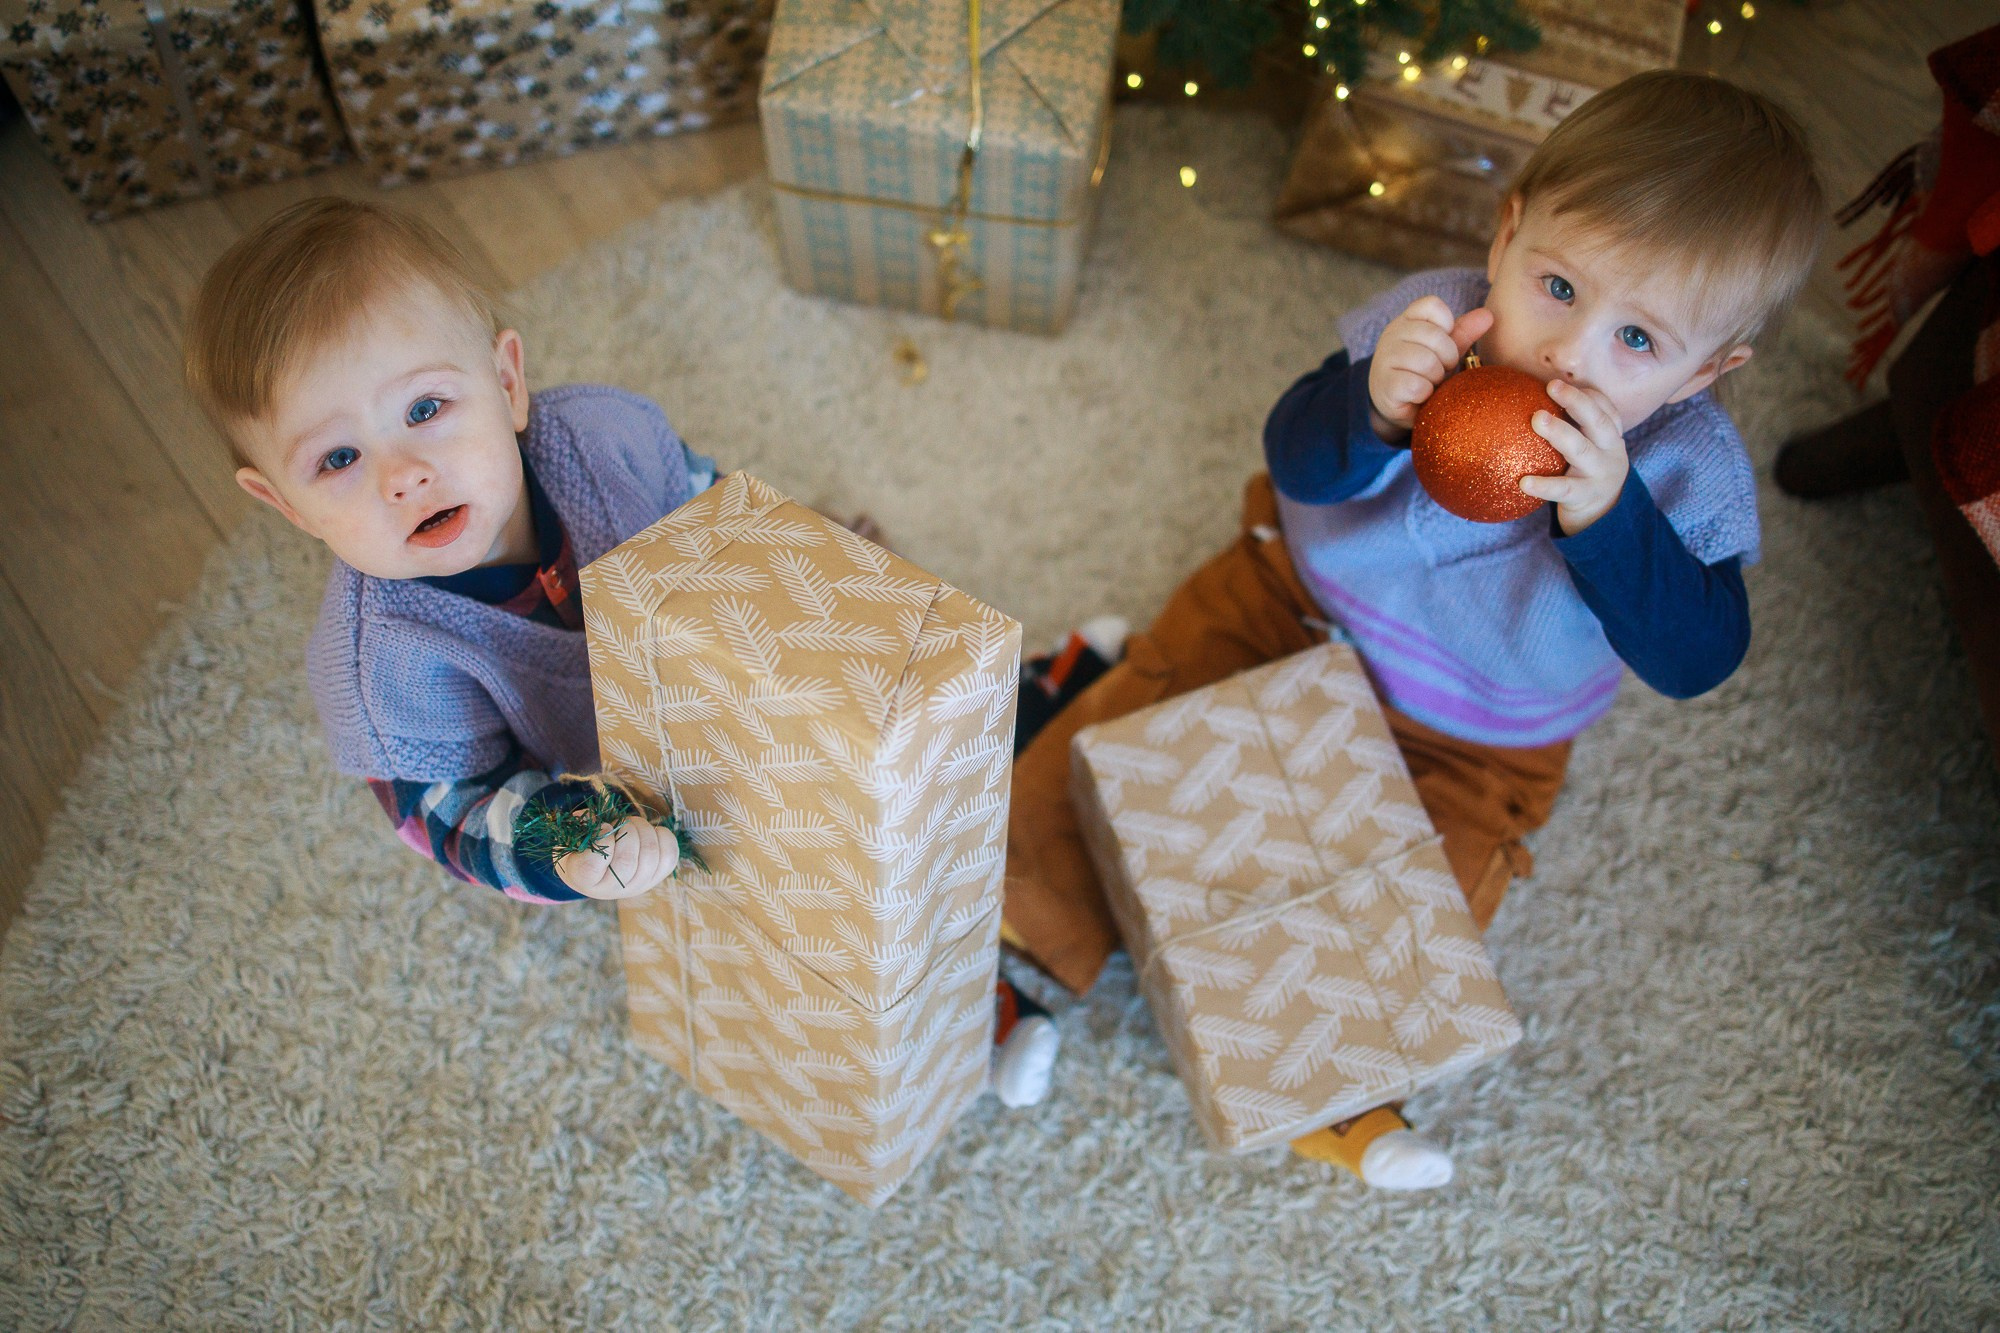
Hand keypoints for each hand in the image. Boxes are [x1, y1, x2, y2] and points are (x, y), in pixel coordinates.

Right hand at [556, 815, 679, 899]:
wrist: (598, 871)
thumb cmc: (583, 850)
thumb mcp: (574, 839)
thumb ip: (582, 828)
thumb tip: (598, 821)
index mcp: (584, 879)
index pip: (592, 864)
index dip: (601, 838)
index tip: (602, 825)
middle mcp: (612, 889)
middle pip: (626, 861)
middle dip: (627, 831)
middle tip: (621, 822)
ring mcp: (637, 886)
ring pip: (650, 856)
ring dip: (644, 830)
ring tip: (634, 825)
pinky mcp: (657, 878)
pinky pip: (669, 856)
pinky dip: (663, 837)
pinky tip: (651, 833)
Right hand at [1367, 298, 1495, 438]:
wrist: (1395, 404)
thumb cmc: (1423, 372)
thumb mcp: (1444, 350)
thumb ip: (1463, 332)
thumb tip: (1488, 315)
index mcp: (1407, 320)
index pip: (1432, 305)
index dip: (1447, 325)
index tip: (1444, 343)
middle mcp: (1392, 334)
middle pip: (1434, 335)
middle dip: (1447, 357)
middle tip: (1441, 369)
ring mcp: (1385, 358)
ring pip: (1426, 361)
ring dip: (1436, 377)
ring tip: (1430, 382)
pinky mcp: (1386, 385)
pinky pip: (1416, 386)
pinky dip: (1425, 394)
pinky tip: (1420, 395)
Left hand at [1520, 379, 1628, 535]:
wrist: (1603, 517)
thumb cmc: (1584, 473)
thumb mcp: (1589, 448)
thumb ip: (1571, 427)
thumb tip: (1526, 398)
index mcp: (1611, 436)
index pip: (1605, 408)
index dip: (1586, 394)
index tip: (1558, 384)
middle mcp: (1610, 451)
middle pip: (1598, 421)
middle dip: (1576, 401)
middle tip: (1551, 386)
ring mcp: (1599, 474)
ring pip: (1581, 450)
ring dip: (1559, 432)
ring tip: (1536, 419)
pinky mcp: (1585, 496)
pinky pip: (1563, 489)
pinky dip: (1544, 486)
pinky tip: (1523, 482)